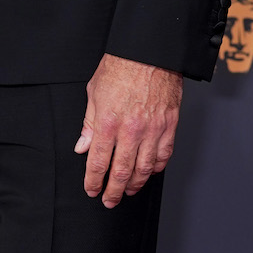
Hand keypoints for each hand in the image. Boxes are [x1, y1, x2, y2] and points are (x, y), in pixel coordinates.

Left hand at [75, 54, 181, 207]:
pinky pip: (164, 154)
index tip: (92, 190)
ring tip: (128, 190)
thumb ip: (89, 124)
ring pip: (145, 168)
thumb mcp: (94, 93)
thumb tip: (82, 147)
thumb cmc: (120, 68)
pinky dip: (156, 167)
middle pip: (121, 171)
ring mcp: (153, 129)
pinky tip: (150, 172)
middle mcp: (131, 130)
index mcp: (108, 123)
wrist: (149, 51)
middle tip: (109, 200)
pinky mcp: (170, 125)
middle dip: (113, 190)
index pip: (98, 162)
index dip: (94, 181)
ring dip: (135, 183)